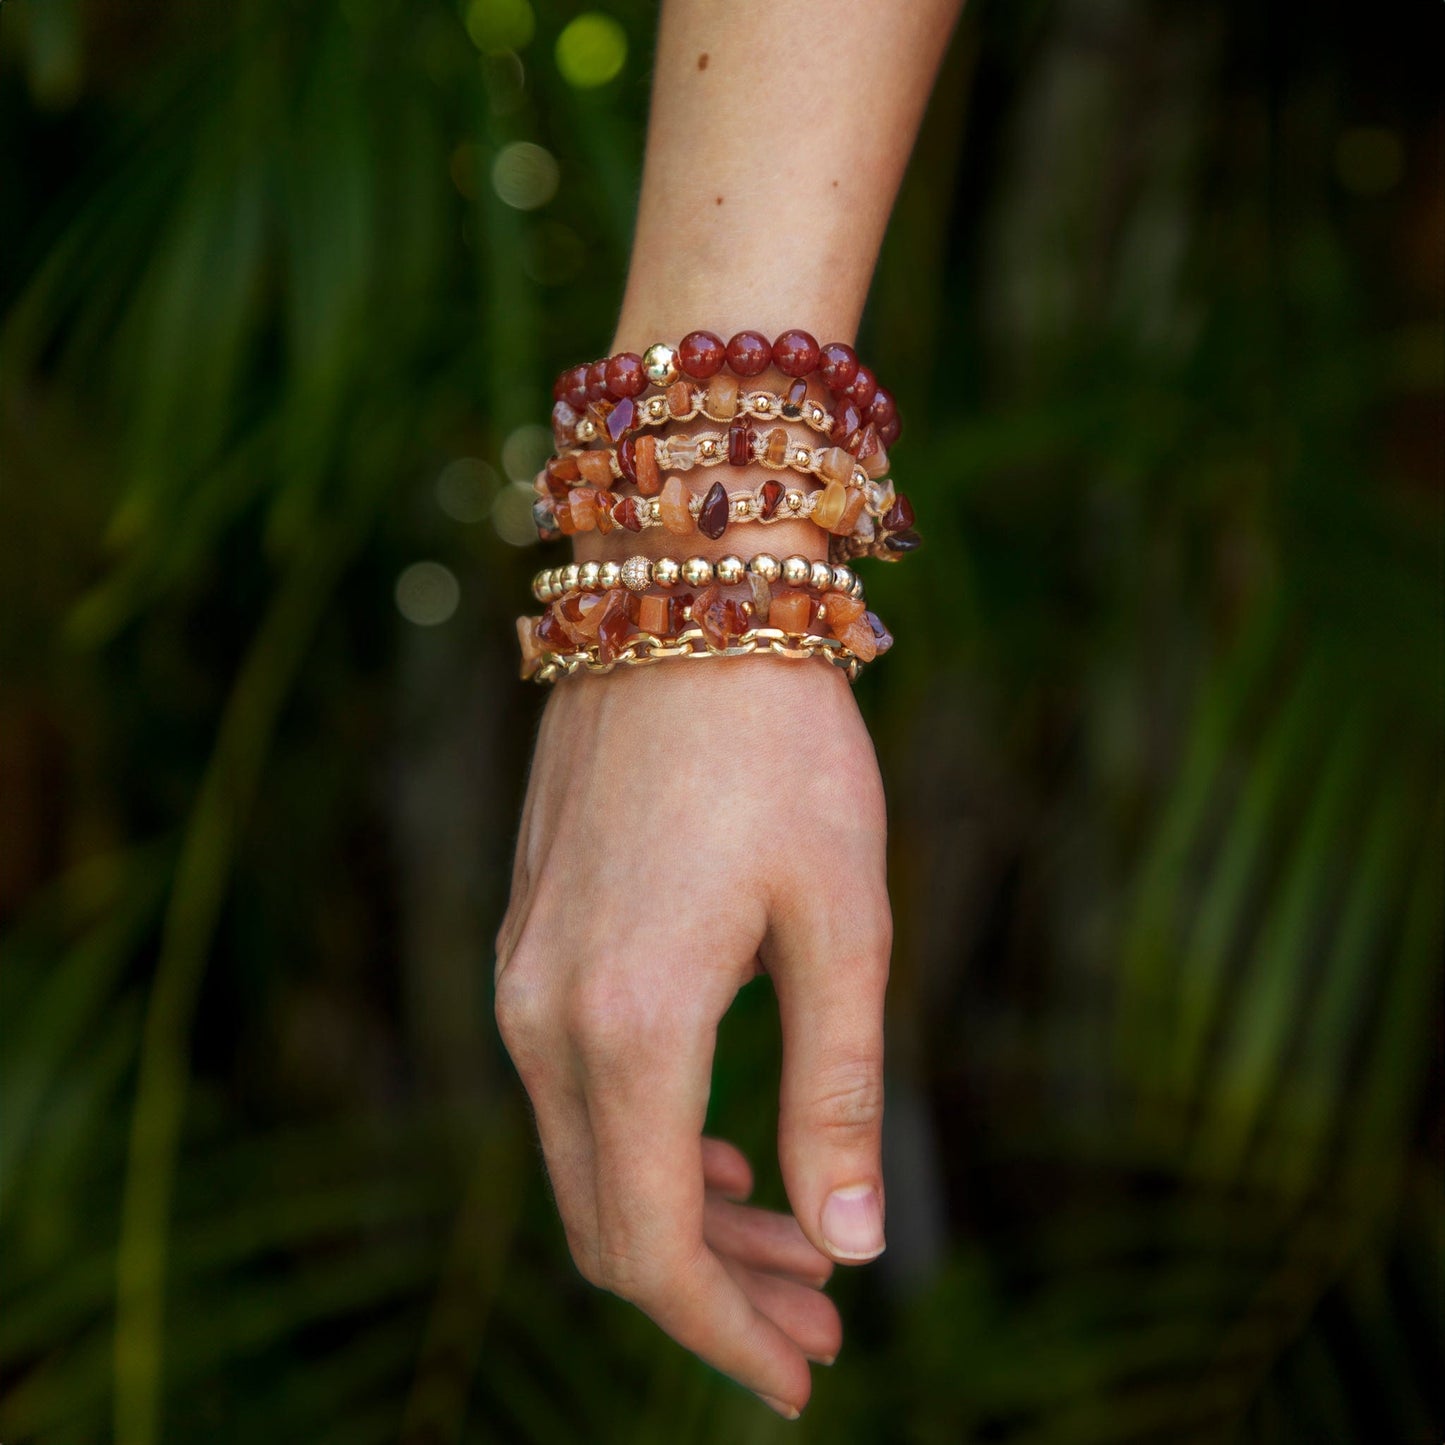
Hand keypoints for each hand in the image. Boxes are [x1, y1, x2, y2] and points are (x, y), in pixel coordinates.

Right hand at [493, 657, 891, 1417]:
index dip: (724, 1332)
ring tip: (787, 1243)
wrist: (682, 599)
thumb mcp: (845, 922)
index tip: (804, 1373)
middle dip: (709, 1292)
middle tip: (816, 1318)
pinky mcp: (527, 934)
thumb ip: (841, 1091)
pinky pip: (568, 1085)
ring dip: (679, 1217)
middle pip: (605, 1217)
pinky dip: (642, 1142)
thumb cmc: (783, 749)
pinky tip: (720, 1145)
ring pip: (584, 1155)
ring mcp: (520, 972)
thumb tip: (856, 1245)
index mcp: (630, 1023)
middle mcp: (543, 1014)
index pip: (652, 1243)